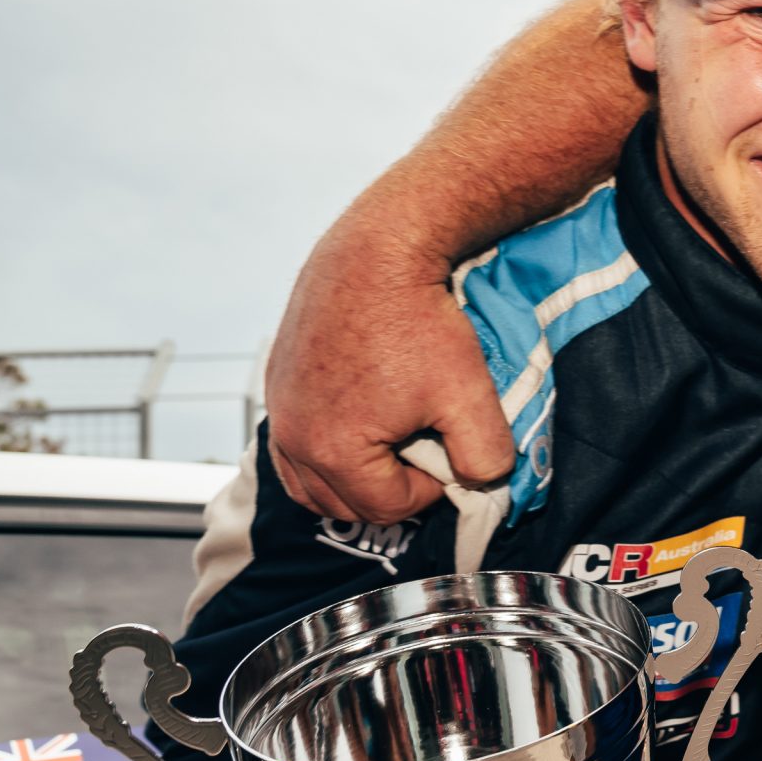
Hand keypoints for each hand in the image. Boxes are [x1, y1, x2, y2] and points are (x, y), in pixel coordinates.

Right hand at [265, 221, 515, 524]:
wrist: (377, 253)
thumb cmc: (420, 323)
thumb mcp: (470, 396)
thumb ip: (485, 457)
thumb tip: (479, 482)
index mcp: (333, 451)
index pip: (389, 507)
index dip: (430, 489)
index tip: (450, 452)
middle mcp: (292, 437)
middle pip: (342, 503)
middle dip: (388, 488)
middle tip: (425, 451)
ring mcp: (278, 409)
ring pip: (309, 482)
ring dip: (352, 478)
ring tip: (394, 444)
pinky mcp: (276, 382)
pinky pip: (292, 444)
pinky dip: (324, 450)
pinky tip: (362, 421)